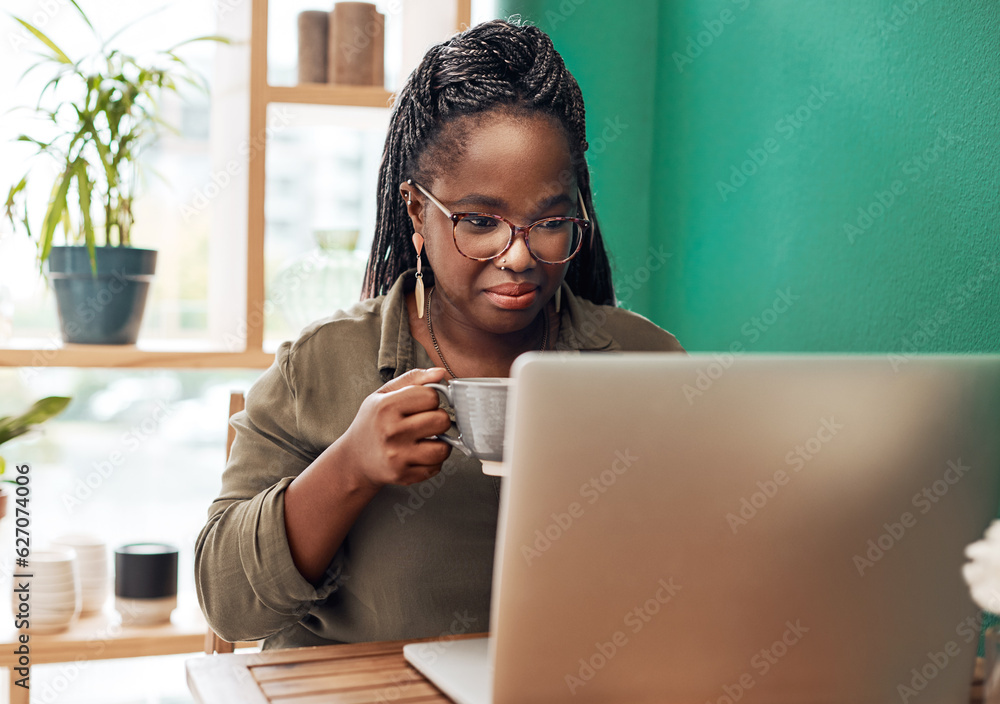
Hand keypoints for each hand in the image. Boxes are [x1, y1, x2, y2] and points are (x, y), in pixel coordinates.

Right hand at [338, 367, 451, 487]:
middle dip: (438, 419)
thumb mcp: (384, 395)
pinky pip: (436, 467)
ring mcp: (397, 456)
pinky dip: (433, 461)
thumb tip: (440, 372)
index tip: (421, 404)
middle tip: (426, 422)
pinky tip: (420, 454)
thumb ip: (413, 379)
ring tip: (427, 439)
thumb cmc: (372, 422)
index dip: (431, 399)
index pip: (431, 396)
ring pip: (443, 448)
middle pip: (441, 421)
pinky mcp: (403, 475)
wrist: (354, 458)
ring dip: (440, 443)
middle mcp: (391, 432)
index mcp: (386, 407)